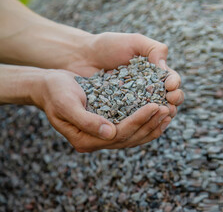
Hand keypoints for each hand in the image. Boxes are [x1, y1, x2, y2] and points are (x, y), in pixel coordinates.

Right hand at [33, 69, 171, 151]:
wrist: (49, 86)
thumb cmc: (55, 91)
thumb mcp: (67, 103)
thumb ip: (86, 120)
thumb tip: (110, 134)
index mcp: (85, 140)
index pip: (119, 134)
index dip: (139, 121)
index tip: (155, 106)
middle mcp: (96, 141)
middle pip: (130, 138)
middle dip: (150, 124)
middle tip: (167, 108)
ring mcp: (103, 136)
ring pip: (135, 137)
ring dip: (153, 126)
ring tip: (168, 112)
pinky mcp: (109, 126)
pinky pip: (133, 129)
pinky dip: (147, 123)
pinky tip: (159, 114)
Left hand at [67, 32, 183, 116]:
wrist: (81, 56)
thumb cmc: (108, 45)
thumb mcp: (135, 41)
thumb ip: (155, 49)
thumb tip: (166, 68)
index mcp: (156, 73)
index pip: (173, 81)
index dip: (175, 84)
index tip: (169, 85)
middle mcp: (150, 89)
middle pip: (170, 100)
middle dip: (174, 100)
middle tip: (169, 100)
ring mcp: (137, 103)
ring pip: (156, 113)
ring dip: (162, 114)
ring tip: (159, 111)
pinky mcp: (123, 112)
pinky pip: (136, 120)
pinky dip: (142, 122)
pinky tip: (143, 121)